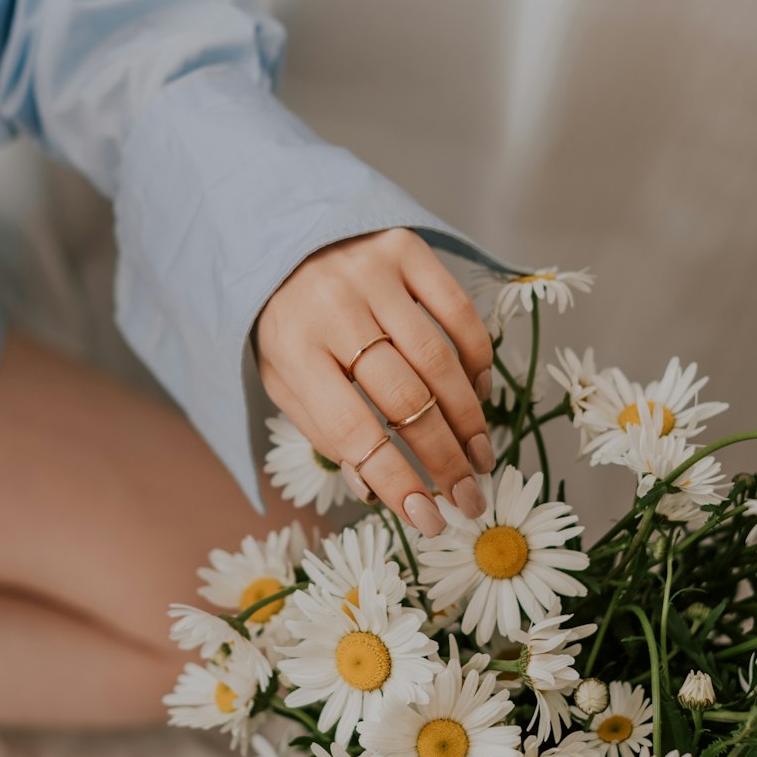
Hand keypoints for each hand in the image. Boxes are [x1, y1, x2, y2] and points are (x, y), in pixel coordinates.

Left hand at [252, 229, 495, 534]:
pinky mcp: (405, 246)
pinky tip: (478, 393)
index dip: (395, 479)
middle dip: (444, 459)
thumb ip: (323, 431)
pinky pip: (458, 310)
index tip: (430, 521)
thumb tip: (372, 491)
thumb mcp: (283, 381)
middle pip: (405, 399)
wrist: (276, 236)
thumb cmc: (285, 324)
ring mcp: (372, 274)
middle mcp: (333, 309)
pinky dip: (476, 358)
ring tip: (480, 458)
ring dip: (469, 418)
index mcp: (293, 351)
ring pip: (439, 359)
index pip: (353, 429)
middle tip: (470, 498)